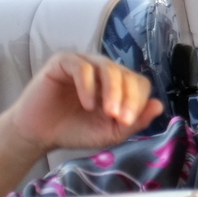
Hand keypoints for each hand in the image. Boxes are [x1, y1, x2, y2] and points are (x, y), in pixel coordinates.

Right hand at [9, 52, 163, 153]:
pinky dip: (88, 85)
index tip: (127, 121)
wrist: (38, 135)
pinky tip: (87, 104)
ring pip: (108, 68)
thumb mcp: (110, 132)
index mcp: (118, 84)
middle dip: (127, 98)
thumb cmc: (75, 131)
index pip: (139, 84)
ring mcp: (84, 63)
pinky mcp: (63, 62)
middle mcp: (104, 69)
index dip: (138, 101)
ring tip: (107, 112)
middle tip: (119, 118)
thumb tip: (159, 105)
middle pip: (127, 75)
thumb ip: (135, 121)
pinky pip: (82, 67)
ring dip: (112, 91)